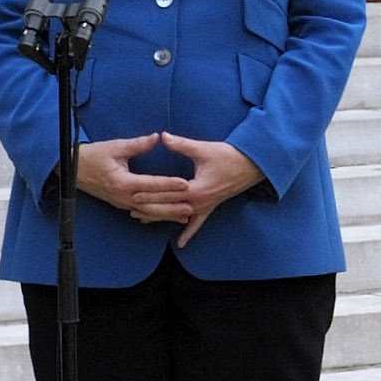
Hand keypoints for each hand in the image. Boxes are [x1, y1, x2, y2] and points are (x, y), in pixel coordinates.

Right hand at [73, 132, 189, 219]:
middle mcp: (123, 196)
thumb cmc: (93, 156)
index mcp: (122, 181)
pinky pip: (142, 212)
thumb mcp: (115, 147)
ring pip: (148, 212)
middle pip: (152, 204)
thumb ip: (138, 144)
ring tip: (186, 215)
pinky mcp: (121, 204)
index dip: (169, 184)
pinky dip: (157, 215)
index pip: (150, 184)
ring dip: (167, 214)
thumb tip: (157, 137)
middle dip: (173, 206)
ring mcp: (122, 202)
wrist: (71, 170)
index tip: (185, 183)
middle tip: (192, 205)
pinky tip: (169, 216)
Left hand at [144, 132, 264, 247]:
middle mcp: (199, 202)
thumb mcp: (203, 149)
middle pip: (169, 207)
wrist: (251, 166)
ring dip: (160, 218)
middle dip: (150, 208)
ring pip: (178, 216)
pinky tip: (180, 245)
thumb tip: (162, 136)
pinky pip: (197, 224)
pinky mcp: (210, 207)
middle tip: (129, 208)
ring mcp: (205, 207)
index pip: (168, 193)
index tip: (133, 193)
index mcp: (196, 188)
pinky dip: (188, 233)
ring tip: (141, 219)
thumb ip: (181, 144)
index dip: (150, 193)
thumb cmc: (228, 156)